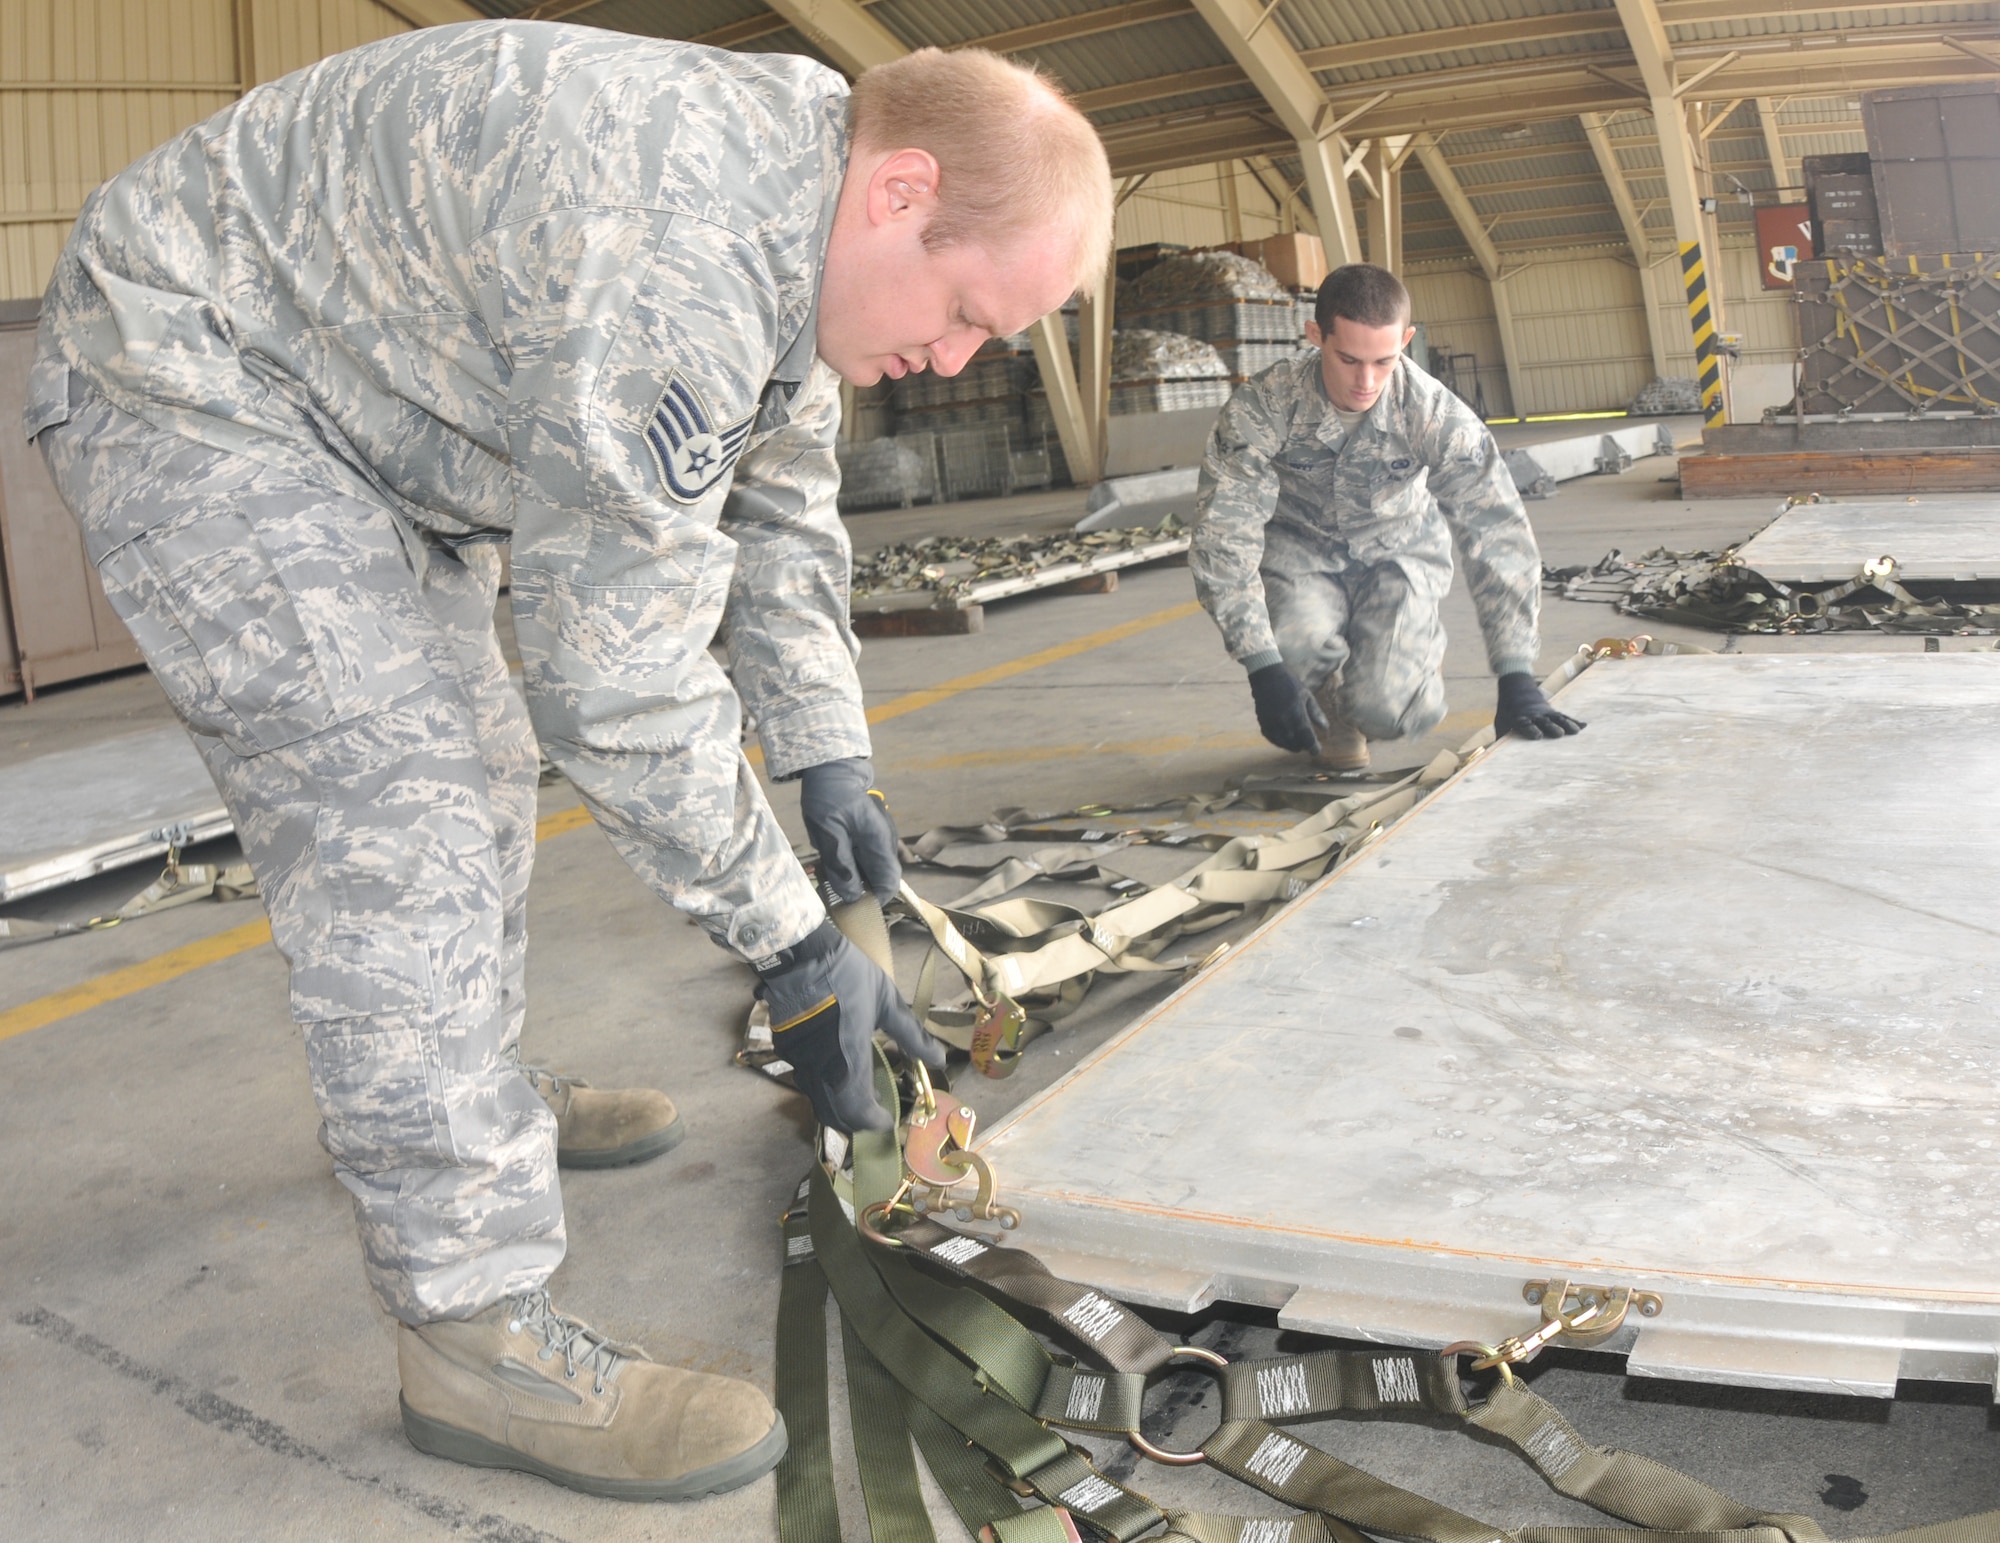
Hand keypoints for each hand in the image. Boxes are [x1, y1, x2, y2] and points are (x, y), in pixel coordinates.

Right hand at [759, 921, 943, 1132]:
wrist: (800, 955)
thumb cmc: (848, 976)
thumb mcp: (887, 1003)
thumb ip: (912, 1035)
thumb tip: (939, 1058)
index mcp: (848, 1060)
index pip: (858, 1111)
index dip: (874, 1121)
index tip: (888, 1119)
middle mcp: (820, 1069)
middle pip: (834, 1114)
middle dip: (856, 1120)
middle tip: (874, 1111)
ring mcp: (798, 1060)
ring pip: (817, 1099)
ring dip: (838, 1105)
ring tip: (859, 1091)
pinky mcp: (784, 1048)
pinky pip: (805, 1079)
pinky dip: (823, 1086)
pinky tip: (836, 1070)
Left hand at [799, 757, 901, 904]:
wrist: (832, 770)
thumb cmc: (829, 798)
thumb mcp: (828, 833)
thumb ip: (841, 866)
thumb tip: (852, 896)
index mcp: (879, 843)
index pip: (889, 883)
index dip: (874, 900)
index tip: (853, 907)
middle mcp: (886, 842)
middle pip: (880, 878)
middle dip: (861, 890)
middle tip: (835, 891)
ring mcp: (880, 837)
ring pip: (872, 869)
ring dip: (854, 876)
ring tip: (830, 873)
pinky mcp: (871, 834)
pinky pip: (866, 857)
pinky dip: (852, 864)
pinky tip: (834, 861)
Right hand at [1247, 662, 1328, 753]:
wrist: (1267, 676)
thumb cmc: (1290, 684)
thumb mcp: (1307, 696)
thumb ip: (1316, 713)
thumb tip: (1326, 729)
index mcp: (1297, 715)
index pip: (1308, 739)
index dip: (1314, 748)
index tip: (1317, 751)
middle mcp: (1284, 723)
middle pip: (1296, 744)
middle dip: (1303, 746)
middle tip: (1308, 743)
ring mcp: (1272, 725)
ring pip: (1284, 744)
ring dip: (1292, 746)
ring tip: (1298, 743)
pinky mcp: (1263, 724)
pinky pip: (1273, 739)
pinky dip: (1280, 742)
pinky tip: (1285, 738)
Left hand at [1494, 671, 1585, 739]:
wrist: (1517, 690)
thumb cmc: (1508, 713)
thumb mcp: (1501, 722)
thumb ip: (1502, 736)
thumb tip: (1496, 754)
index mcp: (1519, 718)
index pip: (1525, 724)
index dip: (1531, 729)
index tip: (1537, 736)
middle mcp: (1534, 715)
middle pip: (1544, 721)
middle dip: (1551, 727)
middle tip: (1559, 734)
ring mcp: (1545, 712)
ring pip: (1557, 718)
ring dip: (1567, 724)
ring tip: (1576, 732)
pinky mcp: (1553, 712)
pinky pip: (1564, 716)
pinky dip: (1574, 721)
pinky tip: (1584, 726)